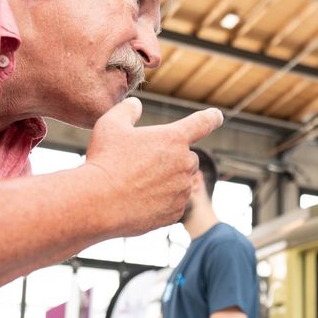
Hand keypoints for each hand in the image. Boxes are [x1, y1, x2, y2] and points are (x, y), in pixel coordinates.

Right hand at [82, 98, 222, 235]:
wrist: (100, 203)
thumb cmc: (105, 160)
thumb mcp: (111, 124)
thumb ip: (127, 110)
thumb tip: (136, 105)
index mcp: (174, 138)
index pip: (201, 123)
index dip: (211, 118)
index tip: (217, 116)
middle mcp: (184, 164)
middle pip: (187, 157)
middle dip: (171, 159)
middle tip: (141, 163)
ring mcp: (182, 191)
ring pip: (179, 182)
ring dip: (165, 181)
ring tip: (135, 184)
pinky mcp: (176, 212)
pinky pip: (173, 203)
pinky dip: (160, 201)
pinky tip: (138, 201)